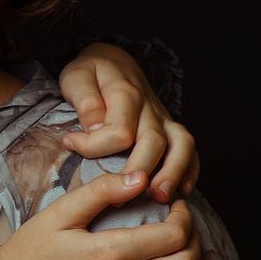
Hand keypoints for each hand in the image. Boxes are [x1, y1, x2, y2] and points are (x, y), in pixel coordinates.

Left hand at [58, 43, 198, 203]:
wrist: (112, 61)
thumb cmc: (91, 73)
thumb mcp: (77, 76)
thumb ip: (85, 100)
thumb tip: (95, 127)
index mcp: (125, 93)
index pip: (119, 130)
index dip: (93, 146)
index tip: (70, 144)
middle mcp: (149, 107)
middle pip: (154, 141)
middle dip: (140, 171)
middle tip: (122, 198)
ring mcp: (163, 118)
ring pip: (181, 145)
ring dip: (173, 173)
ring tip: (159, 198)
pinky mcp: (169, 128)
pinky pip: (189, 149)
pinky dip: (190, 170)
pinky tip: (180, 192)